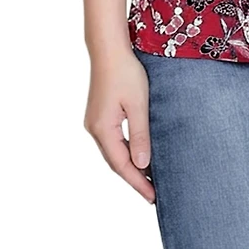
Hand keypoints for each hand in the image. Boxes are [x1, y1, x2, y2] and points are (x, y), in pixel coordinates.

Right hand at [84, 49, 155, 203]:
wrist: (109, 50)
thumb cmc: (126, 73)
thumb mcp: (138, 104)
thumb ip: (141, 135)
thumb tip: (143, 165)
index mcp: (103, 129)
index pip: (122, 165)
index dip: (138, 183)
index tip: (153, 198)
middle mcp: (94, 129)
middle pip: (115, 162)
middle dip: (134, 179)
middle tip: (154, 195)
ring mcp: (94, 122)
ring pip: (113, 153)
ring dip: (130, 166)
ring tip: (149, 179)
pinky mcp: (99, 115)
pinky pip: (113, 141)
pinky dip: (125, 152)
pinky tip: (138, 155)